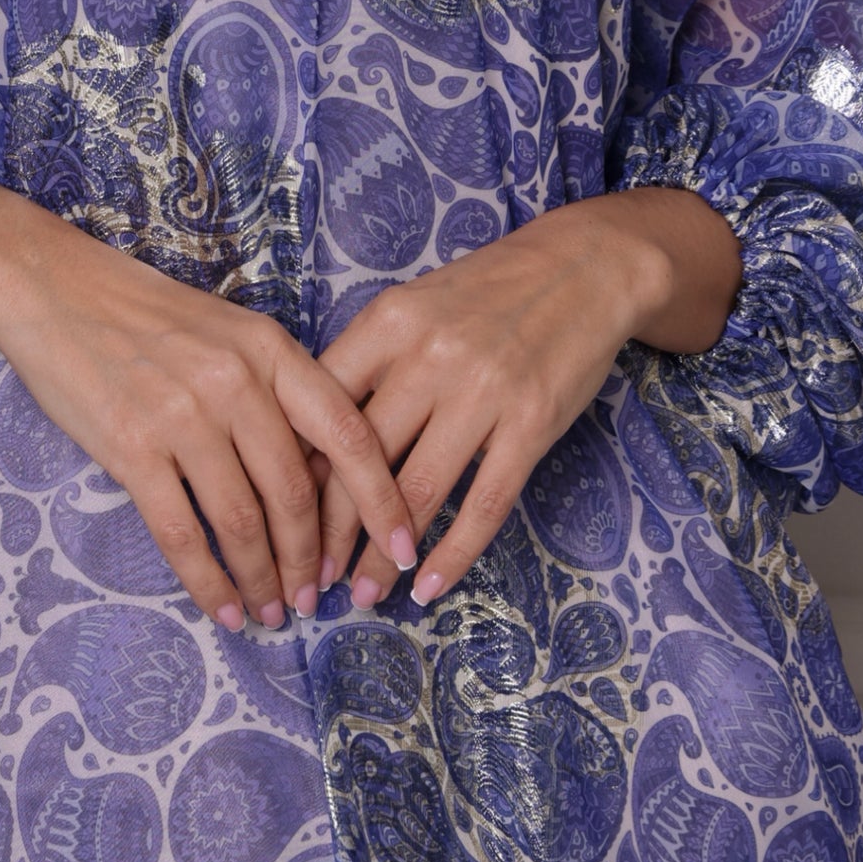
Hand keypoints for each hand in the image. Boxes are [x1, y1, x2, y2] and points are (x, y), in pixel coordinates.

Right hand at [0, 165, 417, 631]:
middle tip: (318, 598)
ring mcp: (183, 415)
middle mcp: (237, 381)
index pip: (348, 433)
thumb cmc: (147, 315)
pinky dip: (209, 582)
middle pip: (296, 492)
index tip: (404, 547)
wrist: (55, 289)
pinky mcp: (133, 447)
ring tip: (273, 612)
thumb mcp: (230, 332)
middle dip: (312, 558)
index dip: (382, 499)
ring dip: (264, 579)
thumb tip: (317, 478)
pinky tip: (224, 608)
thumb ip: (275, 392)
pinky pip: (183, 533)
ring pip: (244, 521)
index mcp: (271, 349)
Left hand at [314, 187, 741, 609]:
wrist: (583, 267)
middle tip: (311, 578)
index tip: (279, 517)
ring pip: (417, 492)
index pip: (324, 408)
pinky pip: (485, 503)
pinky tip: (430, 587)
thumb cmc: (487, 290)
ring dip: (385, 556)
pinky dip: (454, 553)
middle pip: (362, 460)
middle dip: (332, 531)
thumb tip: (312, 438)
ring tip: (362, 594)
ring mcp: (484, 392)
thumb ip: (369, 360)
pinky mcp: (532, 423)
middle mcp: (430, 357)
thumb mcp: (415, 304)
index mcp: (389, 321)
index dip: (297, 472)